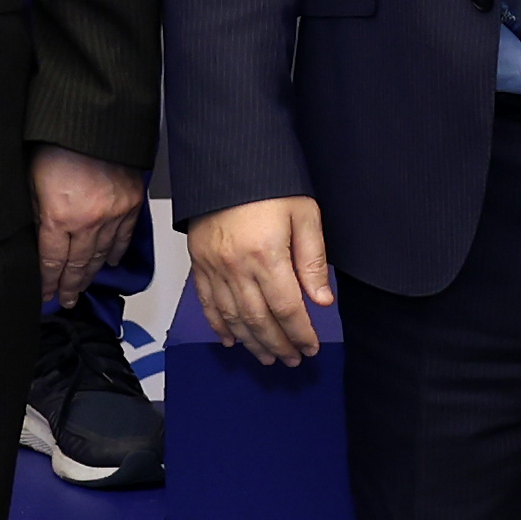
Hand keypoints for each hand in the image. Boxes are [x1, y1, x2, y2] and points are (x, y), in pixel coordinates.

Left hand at [30, 145, 148, 304]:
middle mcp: (88, 221)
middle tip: (66, 300)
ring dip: (90, 275)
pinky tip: (108, 263)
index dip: (48, 281)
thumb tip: (35, 238)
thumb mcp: (32, 179)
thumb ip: (35, 212)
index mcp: (59, 217)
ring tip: (82, 288)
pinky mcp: (131, 203)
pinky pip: (124, 237)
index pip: (52, 261)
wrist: (94, 120)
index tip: (46, 294)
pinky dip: (115, 253)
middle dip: (69, 285)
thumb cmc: (58, 142)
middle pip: (77, 264)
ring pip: (100, 255)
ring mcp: (113, 214)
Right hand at [184, 195, 336, 364]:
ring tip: (268, 357)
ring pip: (233, 318)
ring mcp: (214, 267)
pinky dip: (219, 326)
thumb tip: (322, 300)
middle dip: (278, 345)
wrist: (227, 160)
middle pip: (259, 320)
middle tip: (292, 359)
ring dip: (252, 343)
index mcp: (267, 255)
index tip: (310, 347)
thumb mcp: (304, 214)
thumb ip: (312, 260)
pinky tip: (231, 340)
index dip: (300, 333)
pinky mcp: (199, 263)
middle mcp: (237, 267)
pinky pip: (207, 303)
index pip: (287, 309)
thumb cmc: (269, 183)